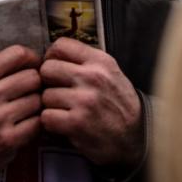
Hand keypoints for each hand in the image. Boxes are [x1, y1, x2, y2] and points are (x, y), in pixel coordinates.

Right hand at [0, 45, 41, 181]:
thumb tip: (30, 62)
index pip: (17, 54)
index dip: (32, 59)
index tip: (34, 66)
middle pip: (33, 77)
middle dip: (36, 84)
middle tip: (31, 93)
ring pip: (38, 100)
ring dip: (36, 106)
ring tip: (26, 111)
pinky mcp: (7, 141)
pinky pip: (38, 124)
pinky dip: (35, 125)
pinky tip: (25, 126)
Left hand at [40, 37, 142, 167]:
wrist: (136, 137)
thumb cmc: (118, 103)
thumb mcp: (110, 72)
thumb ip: (85, 61)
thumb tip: (52, 54)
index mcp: (100, 61)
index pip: (61, 45)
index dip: (52, 57)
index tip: (55, 69)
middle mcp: (92, 77)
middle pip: (47, 69)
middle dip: (47, 82)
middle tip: (56, 91)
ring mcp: (84, 100)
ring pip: (45, 95)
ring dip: (51, 105)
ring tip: (64, 110)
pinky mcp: (77, 124)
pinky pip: (47, 117)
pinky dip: (51, 123)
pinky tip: (63, 124)